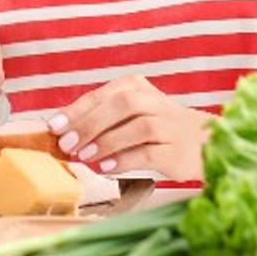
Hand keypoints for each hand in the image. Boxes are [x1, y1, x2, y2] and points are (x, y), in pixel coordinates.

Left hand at [47, 76, 211, 180]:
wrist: (202, 141)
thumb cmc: (155, 128)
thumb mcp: (130, 114)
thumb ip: (102, 119)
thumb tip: (62, 133)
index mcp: (137, 87)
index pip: (103, 94)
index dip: (76, 110)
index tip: (54, 126)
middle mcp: (154, 102)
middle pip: (121, 104)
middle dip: (90, 123)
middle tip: (67, 143)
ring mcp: (168, 126)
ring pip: (137, 127)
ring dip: (107, 141)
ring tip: (84, 156)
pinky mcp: (176, 151)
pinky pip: (149, 153)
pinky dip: (124, 160)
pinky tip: (106, 167)